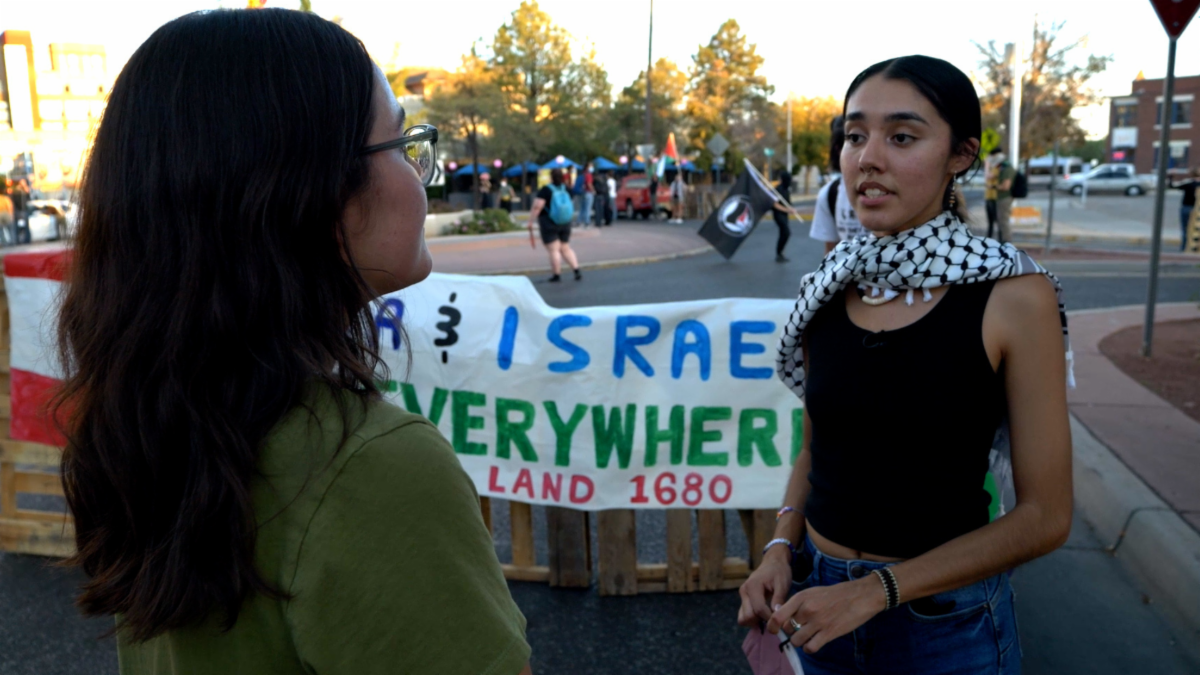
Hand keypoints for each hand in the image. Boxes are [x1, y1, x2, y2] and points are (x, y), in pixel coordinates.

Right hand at [737, 547, 792, 627]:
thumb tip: (776, 615)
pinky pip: (745, 615)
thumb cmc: (779, 571)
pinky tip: (765, 615)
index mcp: (752, 586)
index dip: (770, 618)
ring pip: (743, 618)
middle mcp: (744, 592)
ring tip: (769, 617)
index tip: (780, 618)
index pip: (758, 610)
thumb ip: (779, 599)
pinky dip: (753, 619)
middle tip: (774, 618)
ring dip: (756, 622)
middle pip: (748, 616)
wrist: (773, 562)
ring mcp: (742, 596)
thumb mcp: (782, 583)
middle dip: (762, 621)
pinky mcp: (744, 600)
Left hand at [767, 577, 884, 653]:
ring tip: (807, 636)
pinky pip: (810, 647)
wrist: (860, 596)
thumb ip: (796, 603)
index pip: (777, 616)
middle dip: (791, 632)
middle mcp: (807, 610)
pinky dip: (809, 647)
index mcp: (801, 598)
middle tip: (799, 629)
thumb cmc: (836, 594)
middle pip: (787, 629)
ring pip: (796, 641)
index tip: (773, 630)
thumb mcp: (812, 592)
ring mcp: (818, 622)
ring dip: (800, 641)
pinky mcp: (829, 633)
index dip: (772, 626)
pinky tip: (814, 642)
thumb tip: (780, 613)